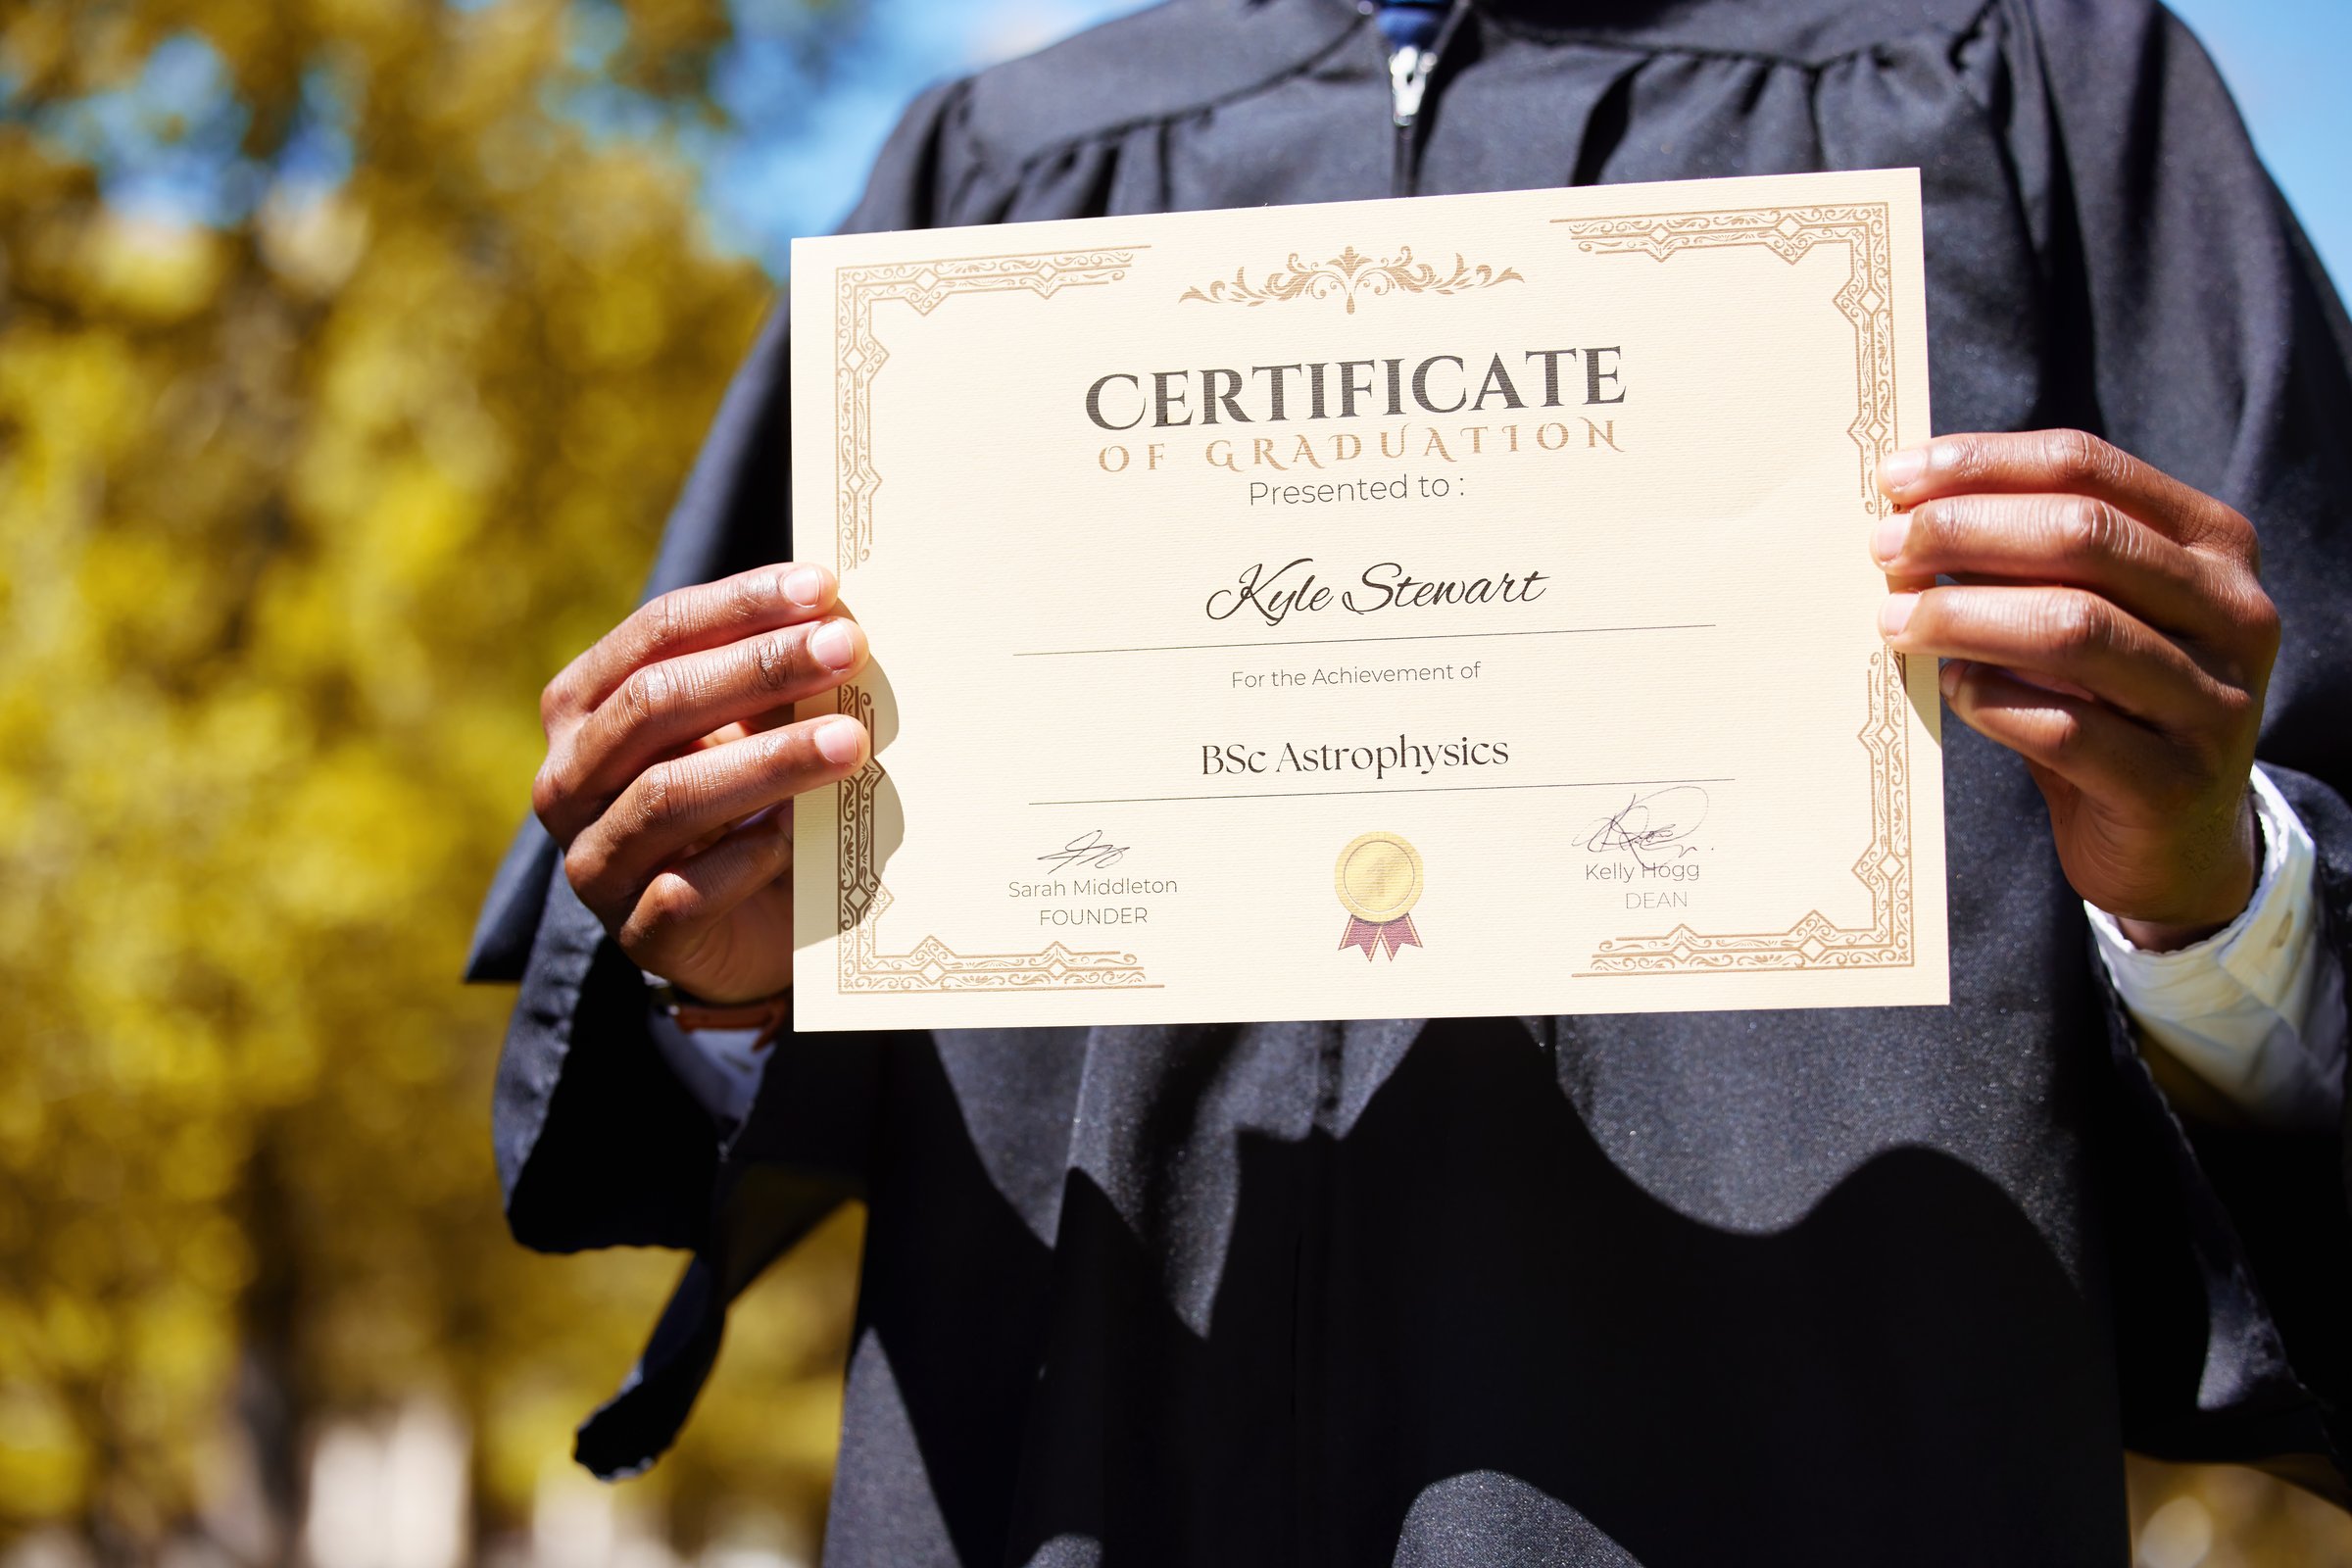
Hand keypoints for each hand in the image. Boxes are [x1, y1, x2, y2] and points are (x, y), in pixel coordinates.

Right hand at [531, 563, 870, 1002]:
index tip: (822, 587)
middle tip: (846, 650)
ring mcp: (595, 862)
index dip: (738, 606)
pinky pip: (683, 891)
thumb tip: (838, 624)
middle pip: (655, 704)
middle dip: (759, 669)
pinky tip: (794, 838)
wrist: (749, 934)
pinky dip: (745, 859)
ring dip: (768, 763)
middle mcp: (568, 781)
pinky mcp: (635, 936)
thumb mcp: (750, 733)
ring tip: (849, 742)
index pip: (654, 635)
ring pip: (668, 795)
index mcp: (584, 709)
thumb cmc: (748, 806)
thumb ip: (770, 685)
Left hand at [1873, 430, 2277, 950]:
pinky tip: (1951, 689)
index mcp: (2213, 545)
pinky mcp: (2176, 783)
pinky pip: (2065, 727)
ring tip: (1894, 622)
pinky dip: (1991, 699)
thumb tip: (1909, 510)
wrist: (2176, 839)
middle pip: (2082, 537)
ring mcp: (2215, 701)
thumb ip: (2031, 561)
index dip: (1983, 465)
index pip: (2087, 467)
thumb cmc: (2108, 704)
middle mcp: (2232, 612)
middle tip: (1883, 550)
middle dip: (1965, 532)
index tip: (1895, 479)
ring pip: (2073, 628)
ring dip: (1963, 616)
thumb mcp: (2091, 614)